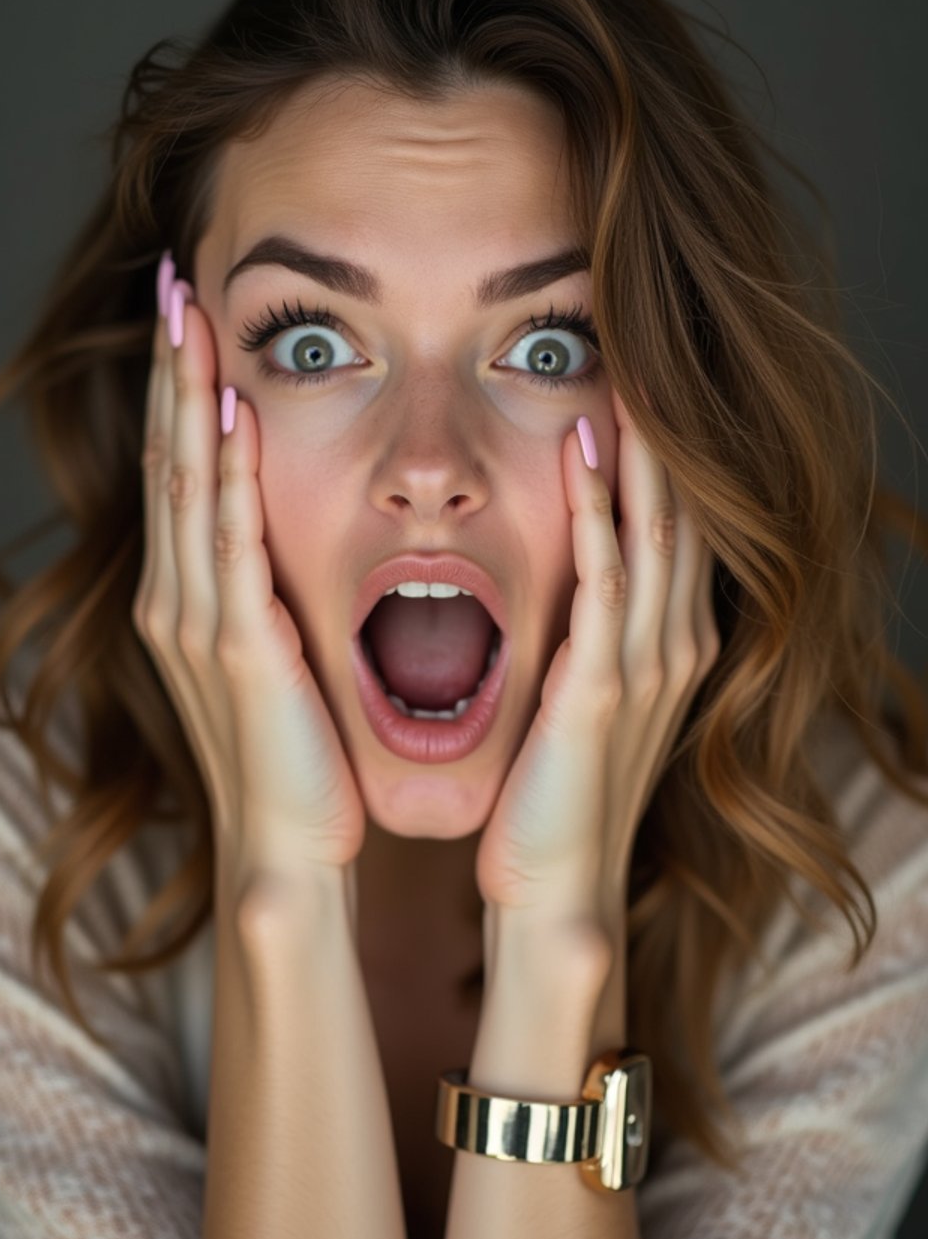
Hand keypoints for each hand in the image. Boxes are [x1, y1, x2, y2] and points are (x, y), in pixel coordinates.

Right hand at [132, 261, 366, 901]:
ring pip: (185, 486)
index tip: (190, 316)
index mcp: (190, 596)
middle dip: (171, 369)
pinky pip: (227, 543)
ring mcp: (197, 620)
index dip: (181, 389)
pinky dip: (223, 478)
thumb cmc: (296, 754)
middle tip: (171, 282)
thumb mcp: (277, 654)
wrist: (290, 845)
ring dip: (186, 397)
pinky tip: (229, 416)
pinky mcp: (236, 646)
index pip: (180, 469)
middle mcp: (177, 598)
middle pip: (168, 459)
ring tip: (187, 317)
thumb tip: (294, 529)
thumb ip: (271, 589)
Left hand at [474, 387, 721, 934]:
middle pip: (683, 513)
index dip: (670, 452)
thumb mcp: (588, 701)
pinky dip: (597, 512)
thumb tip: (573, 580)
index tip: (643, 378)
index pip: (681, 526)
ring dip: (641, 450)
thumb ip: (593, 638)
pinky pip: (605, 581)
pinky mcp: (601, 692)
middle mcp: (673, 647)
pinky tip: (582, 454)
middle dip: (670, 432)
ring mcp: (643, 667)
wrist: (554, 891)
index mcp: (670, 647)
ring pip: (654, 533)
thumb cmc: (558, 796)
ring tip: (626, 371)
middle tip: (649, 347)